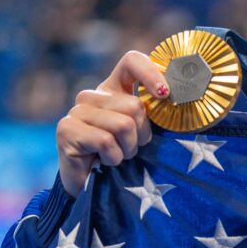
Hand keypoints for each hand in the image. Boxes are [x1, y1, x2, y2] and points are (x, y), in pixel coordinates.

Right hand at [55, 51, 167, 196]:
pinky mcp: (66, 129)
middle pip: (135, 105)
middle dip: (142, 134)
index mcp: (113, 88)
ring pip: (123, 125)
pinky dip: (114, 157)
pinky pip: (106, 141)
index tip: (165, 94)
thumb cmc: (123, 155)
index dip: (151, 73)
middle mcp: (92, 95)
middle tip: (131, 147)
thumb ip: (155, 111)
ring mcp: (77, 111)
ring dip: (128, 149)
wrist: (91, 186)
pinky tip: (104, 161)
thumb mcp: (142, 129)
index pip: (131, 61)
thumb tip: (180, 93)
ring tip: (117, 155)